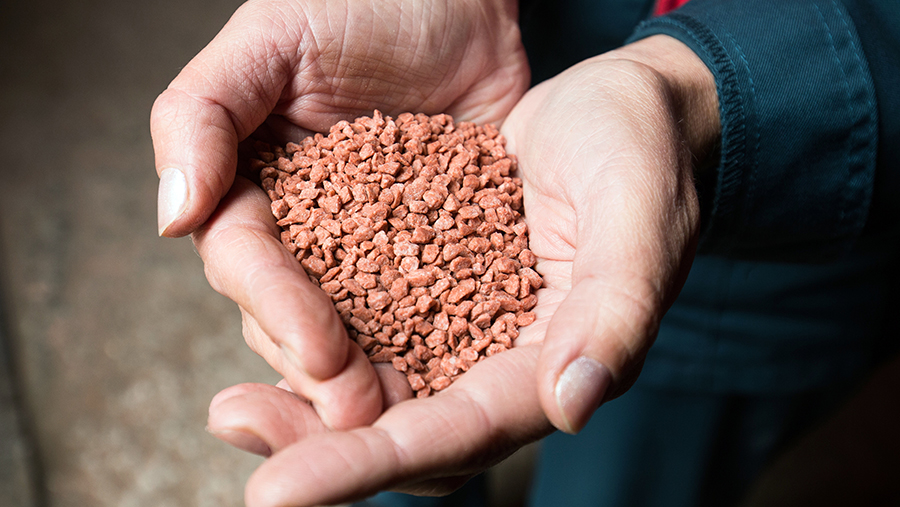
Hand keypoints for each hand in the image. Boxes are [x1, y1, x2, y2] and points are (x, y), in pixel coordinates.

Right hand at [152, 0, 527, 429]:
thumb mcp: (271, 40)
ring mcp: (375, 248)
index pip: (248, 263)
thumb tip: (169, 216)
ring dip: (378, 377)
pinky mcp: (439, 250)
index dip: (278, 310)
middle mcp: (308, 231)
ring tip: (405, 418)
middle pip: (296, 315)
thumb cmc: (358, 3)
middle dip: (324, 368)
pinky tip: (459, 383)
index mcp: (253, 190)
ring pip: (360, 328)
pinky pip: (435, 306)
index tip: (319, 353)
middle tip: (361, 413)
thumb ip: (203, 114)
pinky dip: (441, 346)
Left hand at [206, 35, 717, 505]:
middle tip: (235, 429)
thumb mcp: (640, 217)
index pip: (458, 433)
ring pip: (377, 394)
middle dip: (318, 449)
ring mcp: (464, 325)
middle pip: (404, 431)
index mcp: (555, 363)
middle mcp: (502, 361)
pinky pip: (369, 332)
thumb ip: (615, 312)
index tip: (279, 491)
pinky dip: (317, 344)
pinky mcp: (435, 283)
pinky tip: (269, 333)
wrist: (623, 108)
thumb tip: (572, 406)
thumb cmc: (644, 153)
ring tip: (231, 408)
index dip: (370, 463)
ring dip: (303, 405)